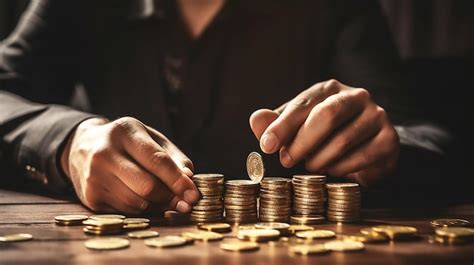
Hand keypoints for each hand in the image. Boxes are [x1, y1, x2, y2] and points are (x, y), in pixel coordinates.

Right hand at [61, 117, 198, 213]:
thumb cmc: (126, 143)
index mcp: (124, 132)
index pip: (157, 160)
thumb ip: (173, 157)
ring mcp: (94, 176)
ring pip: (137, 202)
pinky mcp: (90, 196)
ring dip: (158, 205)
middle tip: (184, 202)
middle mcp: (105, 153)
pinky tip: (145, 200)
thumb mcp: (150, 139)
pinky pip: (126, 210)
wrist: (82, 147)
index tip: (194, 194)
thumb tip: (189, 179)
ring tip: (166, 199)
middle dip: (170, 197)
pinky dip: (142, 209)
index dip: (178, 180)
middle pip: (147, 186)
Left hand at [249, 79, 399, 186]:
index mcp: (330, 89)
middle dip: (302, 142)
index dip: (282, 126)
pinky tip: (333, 171)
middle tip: (286, 161)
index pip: (304, 103)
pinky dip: (341, 169)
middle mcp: (356, 96)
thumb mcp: (296, 127)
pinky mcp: (389, 139)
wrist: (366, 146)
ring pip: (343, 140)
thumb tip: (256, 120)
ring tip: (311, 167)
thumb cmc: (323, 135)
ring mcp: (376, 116)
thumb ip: (275, 124)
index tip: (266, 145)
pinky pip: (361, 157)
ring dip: (320, 160)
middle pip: (327, 115)